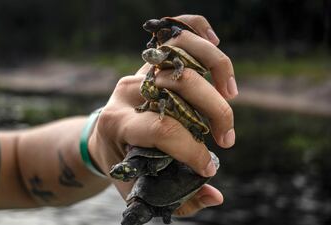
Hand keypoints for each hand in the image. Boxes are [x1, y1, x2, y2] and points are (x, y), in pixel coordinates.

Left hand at [88, 14, 236, 215]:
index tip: (207, 167)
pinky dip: (197, 32)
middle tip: (226, 138)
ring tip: (231, 95)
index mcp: (119, 124)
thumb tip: (215, 195)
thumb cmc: (121, 165)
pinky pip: (174, 38)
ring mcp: (137, 74)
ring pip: (180, 53)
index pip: (163, 129)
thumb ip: (177, 198)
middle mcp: (127, 93)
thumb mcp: (139, 187)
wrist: (101, 139)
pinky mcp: (148, 65)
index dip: (193, 150)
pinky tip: (215, 41)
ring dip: (216, 69)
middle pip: (180, 87)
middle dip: (215, 113)